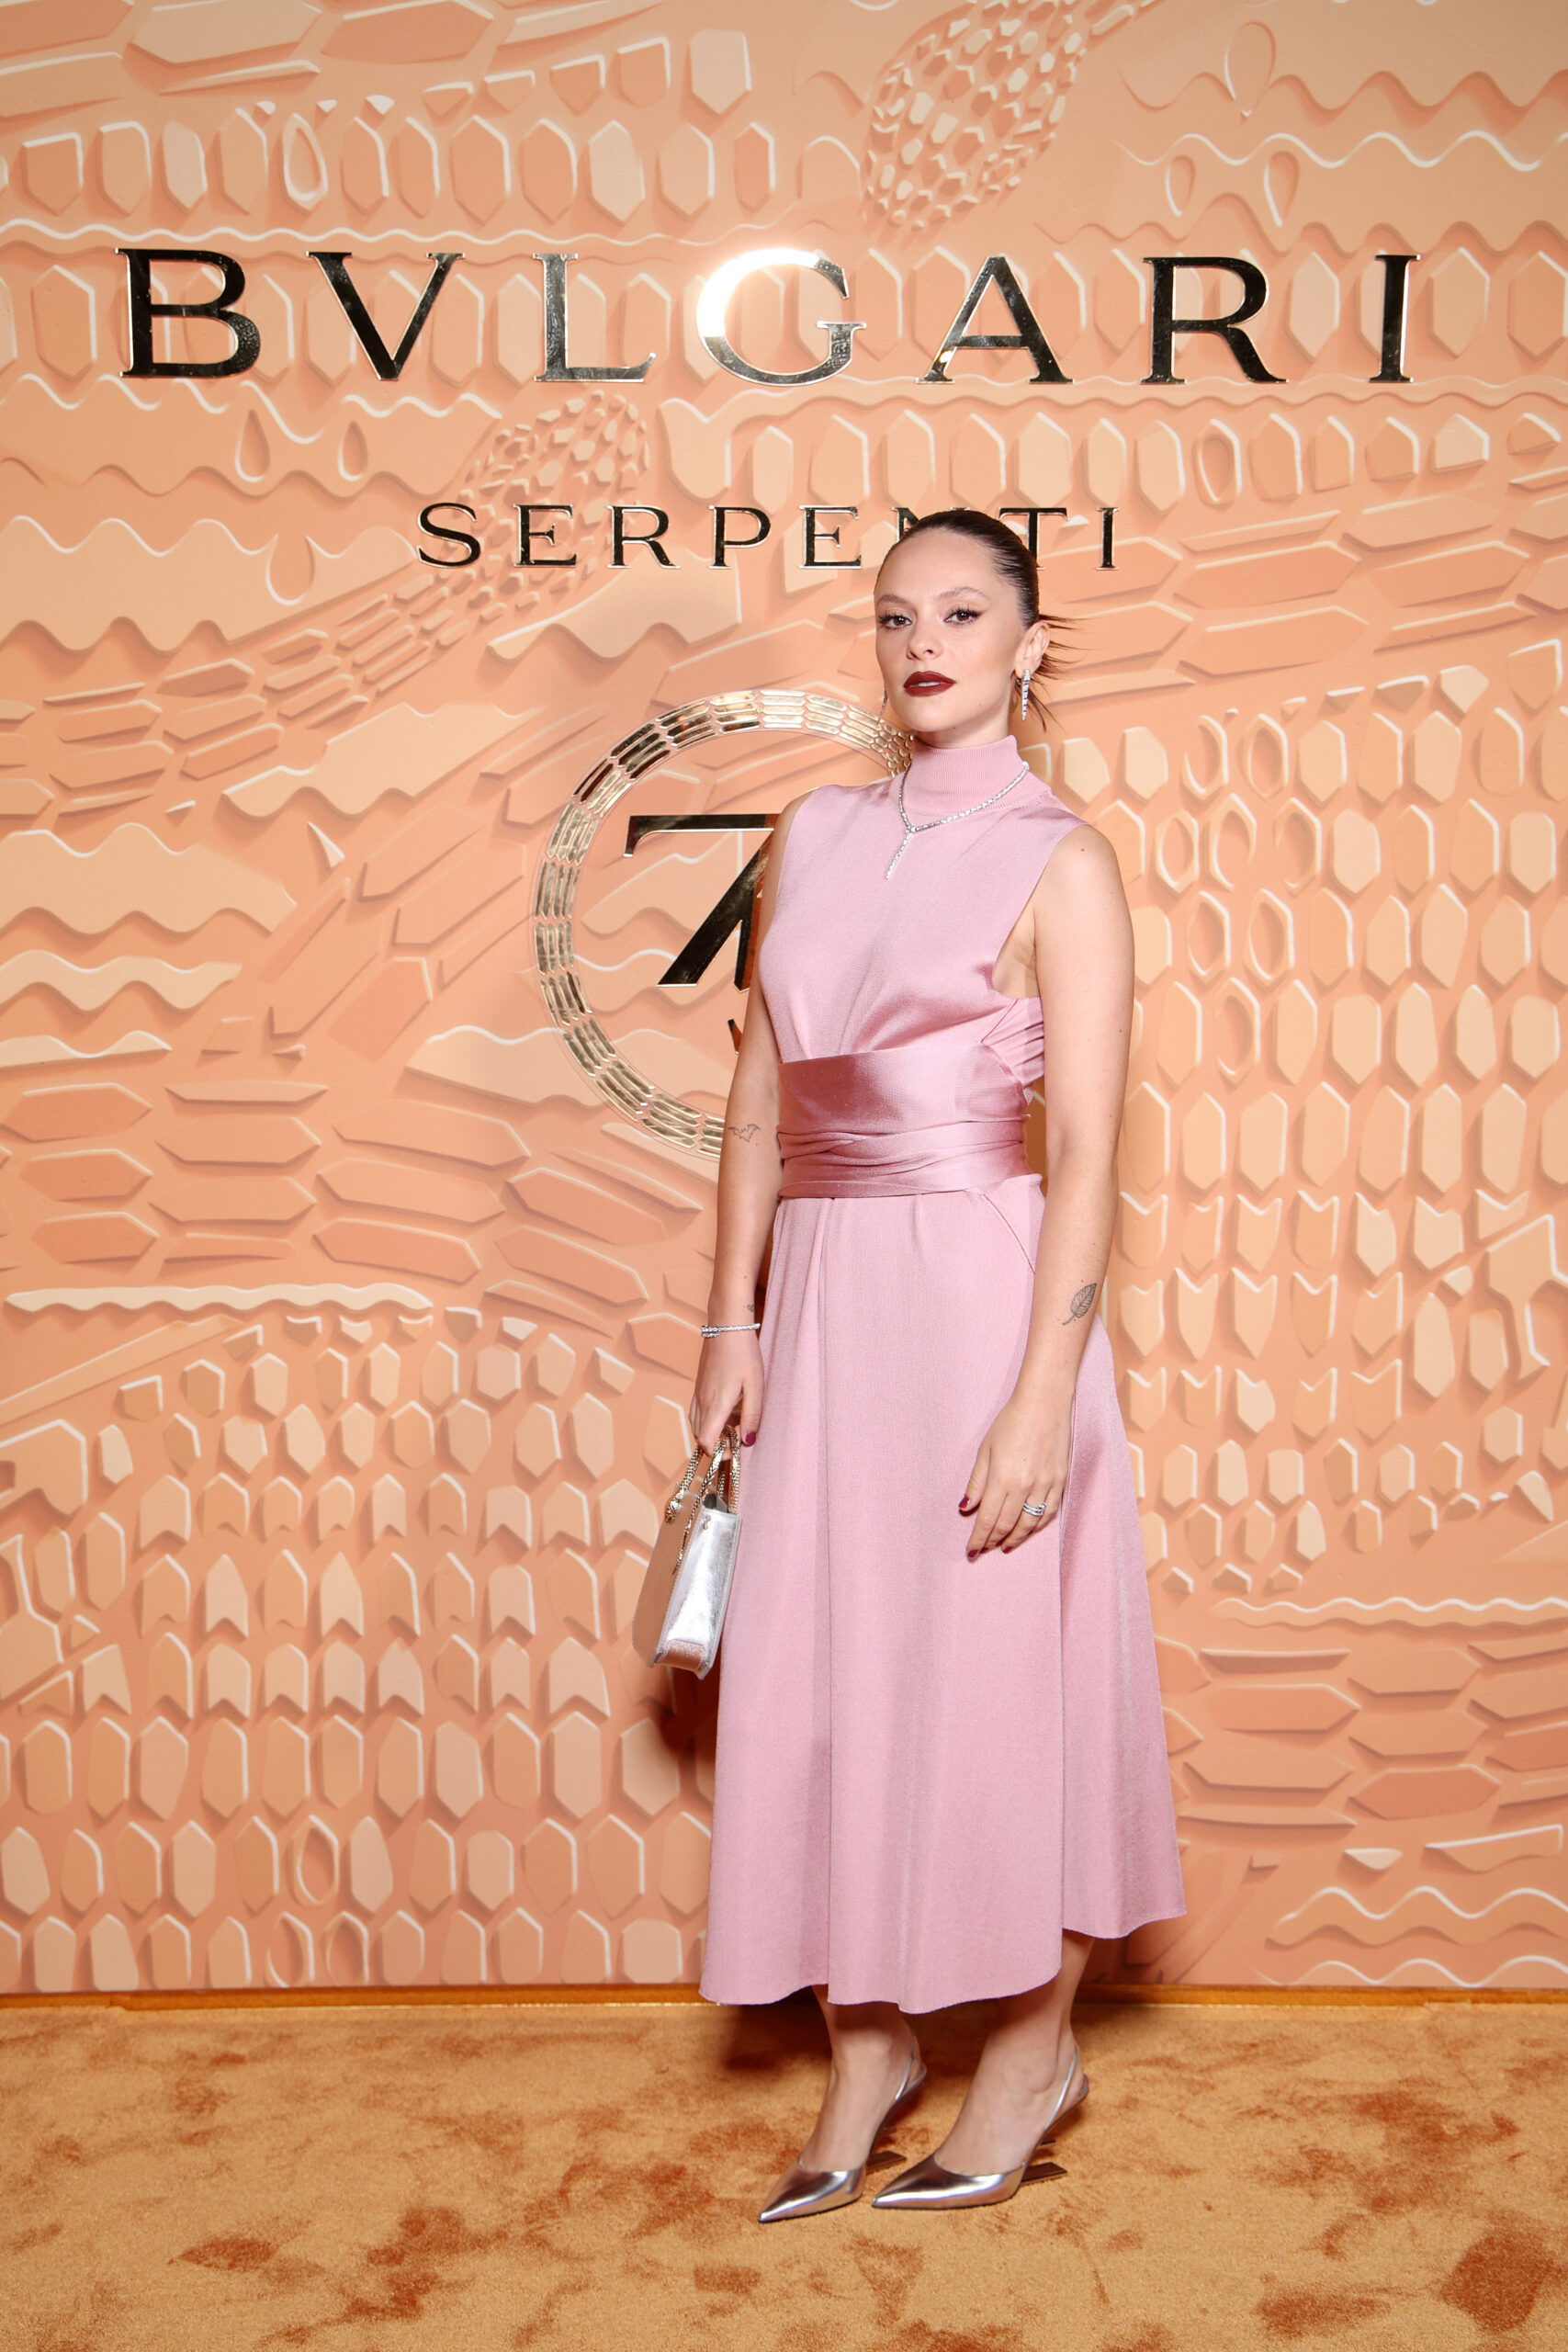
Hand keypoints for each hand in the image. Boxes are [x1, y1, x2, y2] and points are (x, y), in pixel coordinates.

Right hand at [691, 1331, 761, 1454]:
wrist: (726, 1328)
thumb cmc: (744, 1355)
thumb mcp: (756, 1386)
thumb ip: (751, 1416)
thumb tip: (747, 1441)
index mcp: (717, 1404)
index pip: (706, 1441)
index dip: (719, 1453)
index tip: (736, 1450)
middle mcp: (703, 1402)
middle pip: (699, 1436)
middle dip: (716, 1445)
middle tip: (737, 1440)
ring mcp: (698, 1394)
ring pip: (696, 1425)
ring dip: (711, 1433)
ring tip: (732, 1427)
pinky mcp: (698, 1387)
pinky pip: (697, 1413)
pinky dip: (707, 1421)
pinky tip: (725, 1412)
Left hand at [960, 1392, 1071, 1556]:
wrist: (1045, 1403)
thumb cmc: (1011, 1421)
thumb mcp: (985, 1449)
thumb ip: (977, 1482)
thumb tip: (966, 1507)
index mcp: (1002, 1478)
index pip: (988, 1519)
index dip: (978, 1538)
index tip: (971, 1550)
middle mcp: (1025, 1486)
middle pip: (1007, 1525)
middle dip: (993, 1541)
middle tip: (984, 1549)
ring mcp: (1045, 1485)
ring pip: (1029, 1524)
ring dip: (1015, 1538)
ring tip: (1004, 1546)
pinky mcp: (1060, 1481)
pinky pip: (1048, 1513)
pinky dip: (1037, 1526)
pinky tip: (1028, 1530)